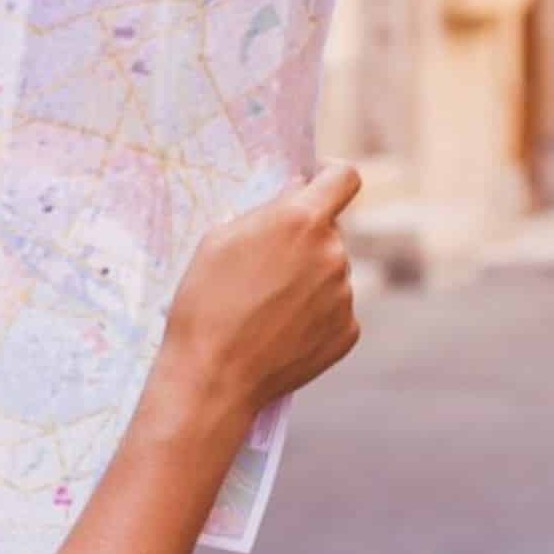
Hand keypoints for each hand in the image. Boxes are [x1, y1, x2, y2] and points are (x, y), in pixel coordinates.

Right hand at [154, 162, 364, 429]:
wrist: (213, 377)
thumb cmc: (205, 302)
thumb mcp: (219, 238)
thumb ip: (265, 211)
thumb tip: (294, 194)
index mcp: (302, 220)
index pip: (344, 177)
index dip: (330, 176)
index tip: (315, 184)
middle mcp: (333, 253)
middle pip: (329, 231)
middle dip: (303, 239)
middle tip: (263, 266)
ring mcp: (345, 296)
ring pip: (330, 272)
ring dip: (307, 279)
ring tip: (264, 307)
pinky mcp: (348, 332)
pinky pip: (334, 309)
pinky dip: (312, 315)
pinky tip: (278, 330)